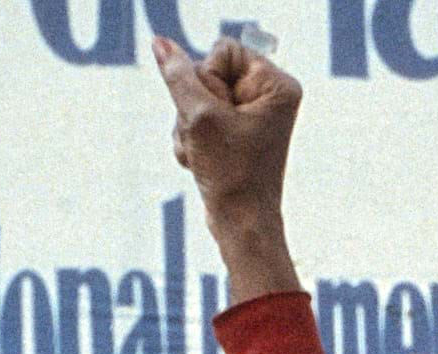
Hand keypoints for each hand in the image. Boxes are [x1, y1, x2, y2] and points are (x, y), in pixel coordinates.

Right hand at [155, 34, 303, 301]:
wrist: (241, 226)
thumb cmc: (231, 173)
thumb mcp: (199, 117)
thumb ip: (178, 76)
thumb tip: (161, 44)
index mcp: (277, 85)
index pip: (223, 51)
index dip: (207, 79)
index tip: (217, 114)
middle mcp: (268, 97)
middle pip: (206, 74)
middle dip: (194, 107)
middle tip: (209, 138)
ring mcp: (250, 116)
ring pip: (195, 100)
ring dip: (188, 128)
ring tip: (204, 154)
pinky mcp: (234, 134)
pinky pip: (198, 121)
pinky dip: (191, 141)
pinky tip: (199, 163)